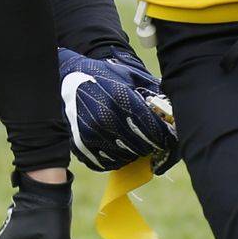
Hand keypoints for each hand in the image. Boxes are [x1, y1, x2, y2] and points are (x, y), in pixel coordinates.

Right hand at [58, 48, 179, 172]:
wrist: (64, 79)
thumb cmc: (102, 75)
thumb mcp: (129, 75)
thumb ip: (152, 92)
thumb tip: (174, 110)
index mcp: (120, 99)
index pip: (154, 129)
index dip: (166, 136)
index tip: (170, 135)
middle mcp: (105, 119)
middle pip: (143, 146)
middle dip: (152, 143)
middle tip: (153, 137)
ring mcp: (91, 136)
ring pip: (127, 156)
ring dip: (135, 150)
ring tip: (133, 137)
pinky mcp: (81, 147)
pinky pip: (109, 162)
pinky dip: (118, 157)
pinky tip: (117, 143)